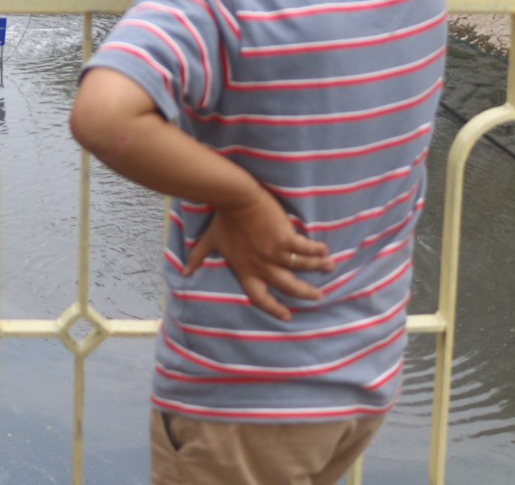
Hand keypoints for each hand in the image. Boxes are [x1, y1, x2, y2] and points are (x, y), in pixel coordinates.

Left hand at [181, 193, 332, 322]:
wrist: (235, 198)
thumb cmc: (222, 219)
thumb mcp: (210, 241)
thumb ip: (198, 257)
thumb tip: (184, 272)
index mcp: (246, 270)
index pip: (260, 297)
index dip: (273, 308)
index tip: (286, 315)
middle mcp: (262, 266)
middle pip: (287, 287)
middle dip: (305, 293)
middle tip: (318, 296)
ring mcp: (275, 252)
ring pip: (300, 267)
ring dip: (317, 269)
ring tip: (329, 268)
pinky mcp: (285, 237)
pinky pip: (305, 249)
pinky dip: (317, 251)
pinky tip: (326, 251)